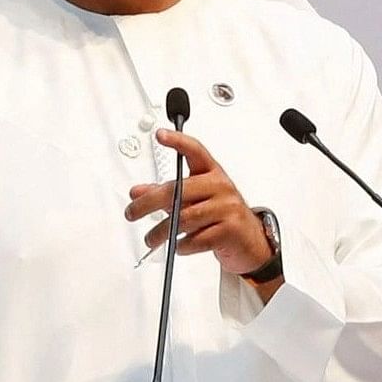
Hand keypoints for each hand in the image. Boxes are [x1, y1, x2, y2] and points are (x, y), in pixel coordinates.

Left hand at [123, 130, 275, 279]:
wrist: (250, 241)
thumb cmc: (220, 216)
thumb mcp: (193, 200)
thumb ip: (165, 194)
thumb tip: (137, 193)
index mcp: (212, 173)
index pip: (195, 151)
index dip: (178, 141)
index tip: (160, 135)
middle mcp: (221, 186)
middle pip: (178, 190)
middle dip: (148, 203)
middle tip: (132, 213)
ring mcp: (227, 208)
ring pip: (184, 218)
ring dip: (161, 231)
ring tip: (151, 238)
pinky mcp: (230, 230)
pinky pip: (197, 239)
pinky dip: (181, 245)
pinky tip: (177, 246)